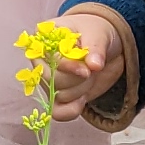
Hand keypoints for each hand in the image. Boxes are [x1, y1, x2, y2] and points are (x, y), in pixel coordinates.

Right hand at [38, 6, 125, 120]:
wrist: (103, 45)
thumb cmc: (95, 32)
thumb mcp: (98, 33)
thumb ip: (96, 48)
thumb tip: (94, 65)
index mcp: (44, 40)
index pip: (49, 59)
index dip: (68, 67)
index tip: (87, 70)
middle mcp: (41, 61)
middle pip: (51, 81)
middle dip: (77, 79)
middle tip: (91, 70)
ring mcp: (49, 81)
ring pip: (59, 96)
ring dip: (80, 89)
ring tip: (90, 75)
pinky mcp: (58, 96)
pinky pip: (57, 112)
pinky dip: (70, 111)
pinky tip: (83, 101)